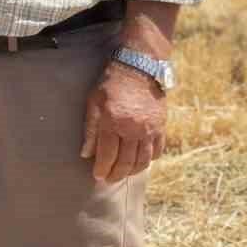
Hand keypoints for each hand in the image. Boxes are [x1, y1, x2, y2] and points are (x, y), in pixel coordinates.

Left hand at [80, 61, 166, 182]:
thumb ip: (90, 129)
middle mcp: (132, 128)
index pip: (107, 155)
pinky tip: (142, 161)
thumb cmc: (111, 83)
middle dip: (116, 175)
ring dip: (133, 171)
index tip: (98, 176)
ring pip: (143, 160)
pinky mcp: (161, 125)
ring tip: (125, 174)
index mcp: (113, 122)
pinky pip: (158, 150)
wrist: (139, 66)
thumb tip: (85, 154)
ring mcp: (149, 128)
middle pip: (125, 162)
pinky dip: (150, 159)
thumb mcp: (93, 102)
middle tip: (110, 180)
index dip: (102, 169)